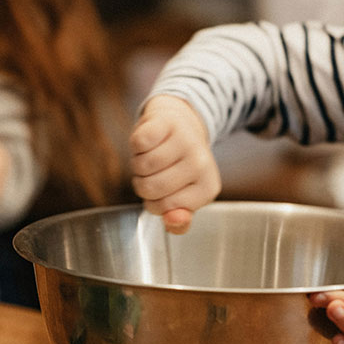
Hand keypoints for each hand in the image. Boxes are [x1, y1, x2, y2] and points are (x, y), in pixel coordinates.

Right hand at [128, 95, 219, 232]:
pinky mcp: (168, 122)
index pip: (164, 208)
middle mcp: (201, 163)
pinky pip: (138, 144)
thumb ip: (178, 221)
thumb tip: (172, 220)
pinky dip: (136, 146)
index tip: (163, 191)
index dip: (154, 203)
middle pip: (150, 188)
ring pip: (142, 166)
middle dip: (143, 184)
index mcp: (207, 188)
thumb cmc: (178, 166)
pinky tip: (148, 142)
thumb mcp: (183, 198)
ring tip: (151, 157)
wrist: (179, 124)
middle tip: (154, 173)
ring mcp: (186, 140)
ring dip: (138, 164)